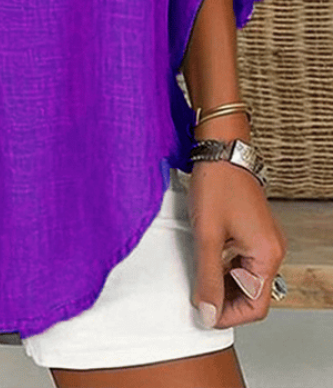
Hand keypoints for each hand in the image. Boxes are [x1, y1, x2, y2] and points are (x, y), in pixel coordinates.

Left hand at [187, 159, 287, 329]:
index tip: (202, 313)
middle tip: (195, 296)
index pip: (255, 306)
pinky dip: (224, 267)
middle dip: (224, 300)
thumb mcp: (207, 236)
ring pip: (245, 278)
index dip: (227, 315)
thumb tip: (207, 313)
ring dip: (222, 283)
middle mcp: (271, 250)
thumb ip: (207, 278)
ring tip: (196, 277)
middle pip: (251, 294)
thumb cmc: (217, 184)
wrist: (220, 150)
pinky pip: (242, 261)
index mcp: (266, 255)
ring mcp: (263, 240)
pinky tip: (204, 260)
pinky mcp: (252, 231)